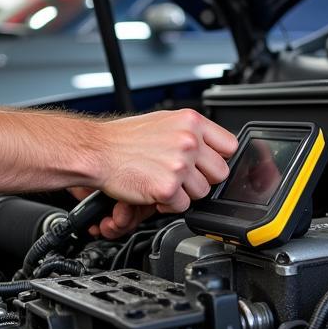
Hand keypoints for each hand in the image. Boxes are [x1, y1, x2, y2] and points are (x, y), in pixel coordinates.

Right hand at [85, 109, 237, 237]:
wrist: (98, 151)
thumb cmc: (125, 138)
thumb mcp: (164, 121)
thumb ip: (190, 132)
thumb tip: (211, 148)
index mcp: (191, 121)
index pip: (229, 145)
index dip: (218, 158)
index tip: (208, 163)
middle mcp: (189, 141)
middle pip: (220, 173)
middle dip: (203, 179)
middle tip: (182, 177)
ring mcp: (180, 164)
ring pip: (203, 192)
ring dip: (185, 193)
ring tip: (164, 182)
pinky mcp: (168, 188)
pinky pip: (183, 207)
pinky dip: (169, 205)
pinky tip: (155, 192)